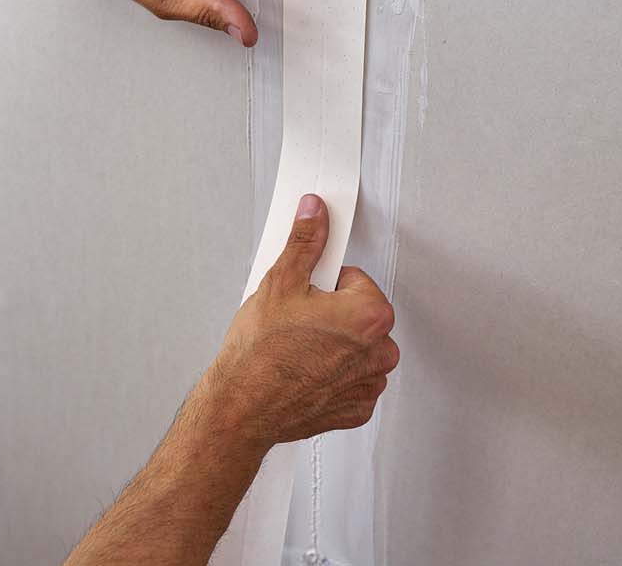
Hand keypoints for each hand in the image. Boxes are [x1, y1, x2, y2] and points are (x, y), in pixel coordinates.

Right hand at [201, 194, 398, 450]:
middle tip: (297, 323)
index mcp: (370, 314)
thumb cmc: (259, 356)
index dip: (325, 284)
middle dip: (332, 314)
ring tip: (298, 349)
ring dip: (335, 345)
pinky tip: (304, 372)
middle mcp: (380, 351)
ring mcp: (369, 383)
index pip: (355, 279)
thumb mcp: (280, 282)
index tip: (306, 296)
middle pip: (359, 314)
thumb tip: (315, 213)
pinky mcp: (357, 408)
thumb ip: (306, 241)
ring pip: (357, 348)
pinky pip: (352, 380)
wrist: (241, 408)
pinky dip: (332, 376)